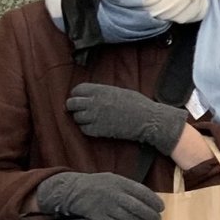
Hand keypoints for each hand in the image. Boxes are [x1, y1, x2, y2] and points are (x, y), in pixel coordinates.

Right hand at [36, 171, 163, 219]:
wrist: (74, 190)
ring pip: (128, 218)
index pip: (142, 192)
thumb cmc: (99, 184)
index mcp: (120, 182)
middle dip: (150, 215)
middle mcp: (114, 194)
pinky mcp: (99, 217)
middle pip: (137, 207)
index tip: (161, 208)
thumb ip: (130, 187)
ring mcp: (106, 206)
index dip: (154, 201)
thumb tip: (150, 198)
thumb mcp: (115, 178)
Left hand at [67, 83, 186, 156]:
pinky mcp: (99, 130)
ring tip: (91, 120)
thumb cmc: (138, 105)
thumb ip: (103, 92)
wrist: (148, 120)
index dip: (77, 95)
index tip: (80, 99)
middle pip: (72, 103)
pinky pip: (84, 130)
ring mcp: (96, 117)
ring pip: (77, 117)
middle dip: (74, 107)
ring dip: (81, 119)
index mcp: (101, 90)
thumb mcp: (119, 91)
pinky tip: (96, 127)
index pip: (77, 90)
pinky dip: (87, 129)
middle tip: (80, 110)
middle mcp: (95, 102)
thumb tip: (92, 95)